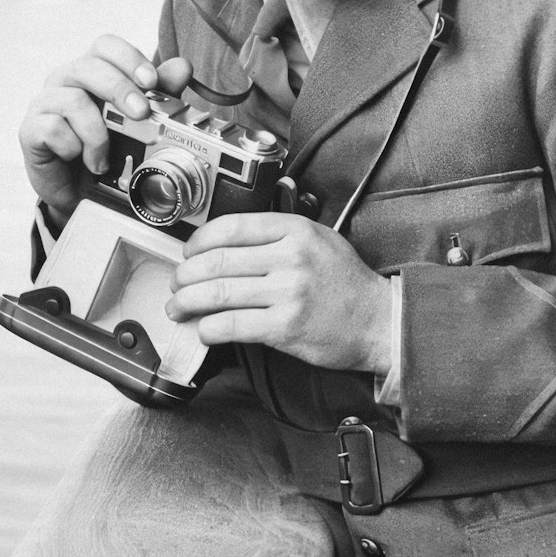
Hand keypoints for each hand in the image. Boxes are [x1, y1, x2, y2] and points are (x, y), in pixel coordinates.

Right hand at [19, 34, 192, 225]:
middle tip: (141, 114)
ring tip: (105, 158)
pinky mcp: (30, 128)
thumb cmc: (106, 147)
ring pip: (73, 100)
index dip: (129, 58)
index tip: (151, 81)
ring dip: (97, 133)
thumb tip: (182, 68)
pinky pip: (53, 128)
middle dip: (120, 89)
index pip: (106, 46)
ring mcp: (46, 102)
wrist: (78, 189)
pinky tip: (80, 159)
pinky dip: (73, 147)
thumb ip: (160, 93)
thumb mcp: (139, 122)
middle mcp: (67, 79)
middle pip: (89, 66)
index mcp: (93, 70)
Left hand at [167, 213, 392, 375]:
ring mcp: (288, 292)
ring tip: (178, 308)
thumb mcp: (318, 238)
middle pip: (217, 261)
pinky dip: (209, 328)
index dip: (198, 241)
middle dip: (185, 275)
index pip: (231, 227)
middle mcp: (290, 257)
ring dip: (188, 303)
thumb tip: (225, 241)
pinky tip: (204, 329)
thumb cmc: (346, 282)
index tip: (188, 253)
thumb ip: (278, 233)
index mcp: (295, 230)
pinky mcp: (285, 326)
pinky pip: (232, 325)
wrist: (378, 320)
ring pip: (218, 293)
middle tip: (177, 284)